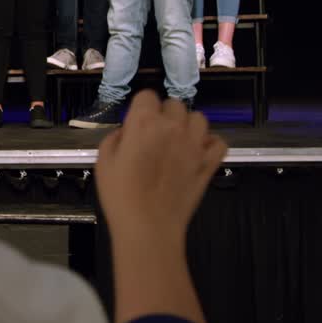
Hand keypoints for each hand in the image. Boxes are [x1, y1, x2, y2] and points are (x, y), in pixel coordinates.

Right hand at [95, 90, 226, 243]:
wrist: (148, 227)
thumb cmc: (121, 196)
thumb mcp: (103, 162)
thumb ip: (115, 138)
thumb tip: (128, 132)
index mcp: (144, 123)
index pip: (147, 95)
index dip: (141, 107)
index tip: (137, 121)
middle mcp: (173, 127)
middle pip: (174, 104)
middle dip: (164, 114)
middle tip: (155, 134)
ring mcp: (195, 144)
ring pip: (199, 118)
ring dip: (188, 125)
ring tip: (178, 140)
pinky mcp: (209, 163)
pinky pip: (218, 142)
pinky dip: (210, 143)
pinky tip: (198, 152)